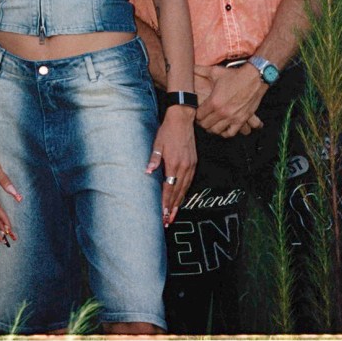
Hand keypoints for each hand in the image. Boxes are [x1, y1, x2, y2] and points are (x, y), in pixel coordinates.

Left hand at [146, 107, 196, 225]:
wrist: (183, 119)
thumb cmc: (167, 131)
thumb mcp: (157, 143)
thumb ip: (154, 158)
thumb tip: (148, 172)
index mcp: (174, 163)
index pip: (169, 187)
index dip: (165, 202)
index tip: (162, 214)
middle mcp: (184, 167)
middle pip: (177, 192)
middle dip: (172, 208)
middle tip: (167, 221)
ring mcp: (190, 166)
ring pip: (184, 189)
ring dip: (178, 203)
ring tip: (172, 215)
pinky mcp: (193, 163)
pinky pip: (189, 182)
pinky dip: (184, 193)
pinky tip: (180, 199)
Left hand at [195, 64, 265, 137]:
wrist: (254, 78)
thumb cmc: (235, 75)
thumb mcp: (215, 72)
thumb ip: (200, 70)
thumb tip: (190, 67)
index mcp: (214, 102)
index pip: (199, 115)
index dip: (196, 114)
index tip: (197, 112)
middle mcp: (222, 112)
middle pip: (206, 125)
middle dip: (202, 122)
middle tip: (202, 118)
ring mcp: (232, 117)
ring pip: (216, 131)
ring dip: (212, 128)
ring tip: (211, 123)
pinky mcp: (242, 120)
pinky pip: (230, 133)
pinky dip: (225, 133)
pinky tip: (223, 128)